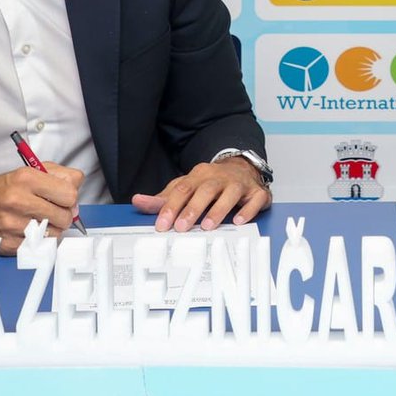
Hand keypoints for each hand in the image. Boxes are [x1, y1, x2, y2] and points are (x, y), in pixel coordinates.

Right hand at [0, 165, 83, 251]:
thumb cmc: (3, 189)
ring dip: (52, 229)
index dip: (69, 198)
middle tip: (52, 211)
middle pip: (65, 217)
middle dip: (62, 215)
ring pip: (55, 234)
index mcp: (26, 179)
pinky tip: (29, 231)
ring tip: (40, 220)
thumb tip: (77, 193)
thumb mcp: (31, 170)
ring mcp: (13, 224)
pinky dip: (39, 241)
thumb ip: (60, 175)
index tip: (63, 199)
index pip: (69, 194)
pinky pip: (41, 246)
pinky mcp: (10, 243)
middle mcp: (18, 201)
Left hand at [133, 157, 269, 231]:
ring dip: (219, 209)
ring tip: (208, 226)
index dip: (172, 206)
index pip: (183, 189)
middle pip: (205, 190)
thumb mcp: (186, 187)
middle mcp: (219, 177)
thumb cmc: (211, 183)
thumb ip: (164, 198)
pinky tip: (240, 221)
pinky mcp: (257, 192)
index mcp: (199, 175)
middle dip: (192, 209)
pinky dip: (248, 210)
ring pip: (230, 193)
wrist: (242, 168)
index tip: (162, 224)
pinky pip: (255, 199)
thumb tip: (138, 201)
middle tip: (181, 227)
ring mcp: (239, 183)